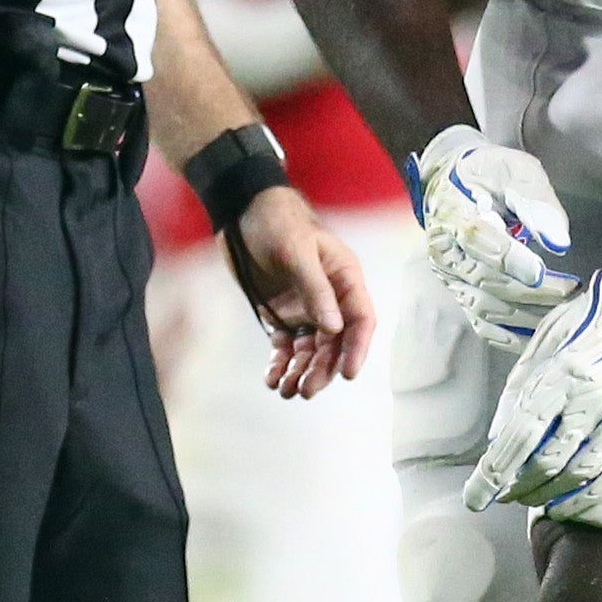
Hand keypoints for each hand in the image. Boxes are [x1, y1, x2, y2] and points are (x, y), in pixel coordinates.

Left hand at [225, 186, 378, 399]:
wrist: (241, 211)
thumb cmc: (278, 221)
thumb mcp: (297, 251)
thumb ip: (316, 289)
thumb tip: (333, 329)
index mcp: (344, 278)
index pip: (361, 319)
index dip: (357, 348)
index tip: (347, 374)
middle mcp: (329, 297)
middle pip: (334, 342)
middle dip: (323, 368)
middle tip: (306, 390)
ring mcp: (305, 308)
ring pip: (310, 349)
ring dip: (302, 371)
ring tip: (286, 390)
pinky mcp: (280, 314)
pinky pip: (285, 346)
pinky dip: (281, 364)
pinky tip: (272, 378)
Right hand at [414, 124, 579, 347]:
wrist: (454, 184)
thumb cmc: (488, 174)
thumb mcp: (515, 170)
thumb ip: (536, 201)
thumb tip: (558, 241)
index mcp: (453, 211)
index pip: (476, 238)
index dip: (508, 258)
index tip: (540, 270)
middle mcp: (445, 250)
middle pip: (484, 279)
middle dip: (530, 292)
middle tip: (570, 292)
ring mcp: (451, 277)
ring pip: (485, 307)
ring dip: (527, 316)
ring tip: (564, 313)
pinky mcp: (461, 294)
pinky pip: (483, 324)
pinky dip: (511, 335)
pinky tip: (540, 335)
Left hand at [464, 234, 601, 512]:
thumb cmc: (599, 317)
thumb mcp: (550, 336)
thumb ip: (522, 384)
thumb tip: (499, 434)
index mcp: (562, 374)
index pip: (518, 436)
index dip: (493, 474)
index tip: (475, 498)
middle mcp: (591, 400)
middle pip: (547, 462)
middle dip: (519, 488)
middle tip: (505, 497)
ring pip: (579, 475)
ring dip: (549, 496)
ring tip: (532, 502)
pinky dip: (589, 499)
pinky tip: (569, 506)